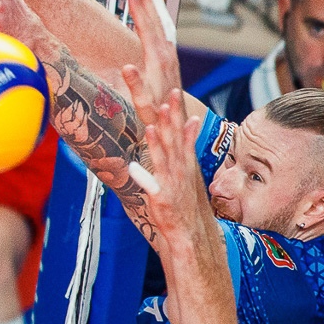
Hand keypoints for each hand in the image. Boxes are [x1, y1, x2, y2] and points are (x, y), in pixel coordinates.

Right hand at [120, 0, 184, 127]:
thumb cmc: (156, 112)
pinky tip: (152, 15)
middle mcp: (166, 54)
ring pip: (161, 24)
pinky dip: (156, 18)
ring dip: (152, 6)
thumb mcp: (143, 102)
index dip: (138, 9)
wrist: (176, 119)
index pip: (146, 27)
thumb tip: (127, 66)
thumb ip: (135, 84)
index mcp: (158, 59)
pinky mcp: (169, 59)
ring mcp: (169, 55)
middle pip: (155, 20)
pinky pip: (162, 31)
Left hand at [129, 92, 207, 258]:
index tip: (173, 91)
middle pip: (174, 138)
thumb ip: (184, 144)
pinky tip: (133, 167)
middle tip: (169, 95)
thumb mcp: (185, 167)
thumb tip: (190, 120)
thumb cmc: (182, 197)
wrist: (191, 231)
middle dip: (171, 117)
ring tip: (154, 124)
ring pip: (165, 158)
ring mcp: (171, 182)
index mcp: (183, 160)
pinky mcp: (161, 198)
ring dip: (160, 141)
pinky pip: (151, 185)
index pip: (180, 131)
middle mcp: (179, 168)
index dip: (177, 112)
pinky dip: (143, 175)